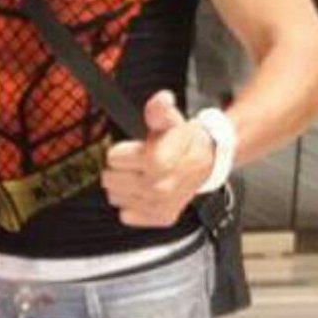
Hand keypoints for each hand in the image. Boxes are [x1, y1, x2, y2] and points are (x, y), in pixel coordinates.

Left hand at [101, 90, 215, 226]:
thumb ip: (159, 110)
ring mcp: (160, 205)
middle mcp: (160, 188)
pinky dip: (132, 204)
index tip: (138, 148)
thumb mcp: (170, 120)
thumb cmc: (183, 140)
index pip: (113, 159)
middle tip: (137, 163)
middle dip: (120, 168)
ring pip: (116, 197)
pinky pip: (126, 215)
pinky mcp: (160, 218)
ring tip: (142, 176)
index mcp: (159, 162)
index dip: (122, 150)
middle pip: (110, 179)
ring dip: (124, 187)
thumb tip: (161, 99)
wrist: (207, 160)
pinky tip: (145, 192)